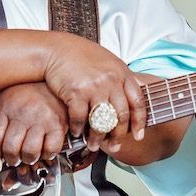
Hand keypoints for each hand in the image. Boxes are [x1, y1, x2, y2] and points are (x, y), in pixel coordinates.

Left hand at [0, 82, 68, 173]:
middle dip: (10, 160)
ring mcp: (42, 119)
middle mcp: (24, 112)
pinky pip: (50, 150)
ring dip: (28, 159)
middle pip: (11, 148)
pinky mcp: (59, 125)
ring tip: (28, 155)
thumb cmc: (29, 92)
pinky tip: (44, 150)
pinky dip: (46, 155)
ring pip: (30, 152)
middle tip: (13, 159)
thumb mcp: (6, 103)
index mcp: (7, 106)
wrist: (54, 79)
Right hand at [41, 33, 145, 152]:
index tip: (138, 135)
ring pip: (101, 122)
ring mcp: (94, 87)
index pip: (138, 102)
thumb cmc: (80, 55)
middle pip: (121, 116)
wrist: (55, 49)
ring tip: (93, 145)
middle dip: (118, 136)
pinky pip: (80, 119)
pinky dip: (78, 129)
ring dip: (97, 138)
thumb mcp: (108, 61)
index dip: (139, 122)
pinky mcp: (76, 93)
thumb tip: (135, 93)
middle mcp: (111, 81)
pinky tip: (76, 132)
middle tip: (114, 146)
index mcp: (122, 73)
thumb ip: (121, 78)